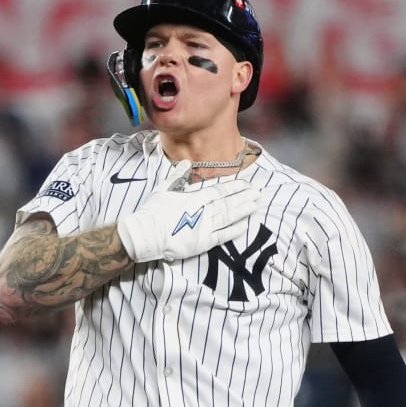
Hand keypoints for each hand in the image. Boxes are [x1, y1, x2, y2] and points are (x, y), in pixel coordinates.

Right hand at [117, 161, 259, 262]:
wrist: (146, 235)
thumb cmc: (152, 212)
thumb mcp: (163, 189)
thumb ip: (177, 176)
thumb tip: (186, 163)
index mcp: (194, 198)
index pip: (220, 190)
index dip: (236, 186)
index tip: (247, 183)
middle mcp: (203, 211)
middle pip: (229, 203)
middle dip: (245, 197)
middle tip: (259, 192)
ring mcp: (205, 227)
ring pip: (230, 217)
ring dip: (244, 210)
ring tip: (257, 204)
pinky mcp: (203, 242)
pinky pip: (223, 236)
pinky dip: (234, 230)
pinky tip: (245, 224)